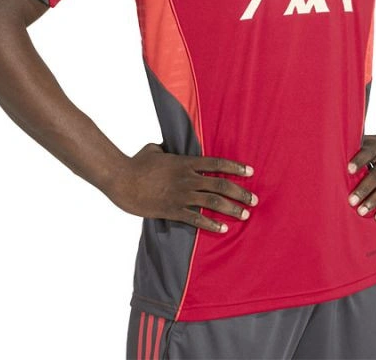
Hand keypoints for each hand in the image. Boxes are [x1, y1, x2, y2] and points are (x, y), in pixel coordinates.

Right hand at [112, 143, 257, 233]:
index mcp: (186, 162)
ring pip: (213, 201)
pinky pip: (196, 218)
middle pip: (221, 184)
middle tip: (254, 200)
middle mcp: (188, 177)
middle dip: (240, 192)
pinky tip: (222, 229)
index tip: (251, 172)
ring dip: (231, 209)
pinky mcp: (172, 210)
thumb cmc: (136, 162)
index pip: (217, 163)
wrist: (121, 178)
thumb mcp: (154, 149)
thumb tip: (166, 147)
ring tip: (244, 215)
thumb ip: (165, 149)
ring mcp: (181, 194)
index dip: (236, 167)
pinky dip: (211, 224)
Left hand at [347, 132, 375, 220]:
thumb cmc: (375, 146)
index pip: (367, 154)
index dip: (359, 161)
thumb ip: (352, 148)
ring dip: (374, 201)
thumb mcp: (367, 142)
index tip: (348, 169)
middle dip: (364, 189)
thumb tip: (328, 153)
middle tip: (351, 201)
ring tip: (361, 212)